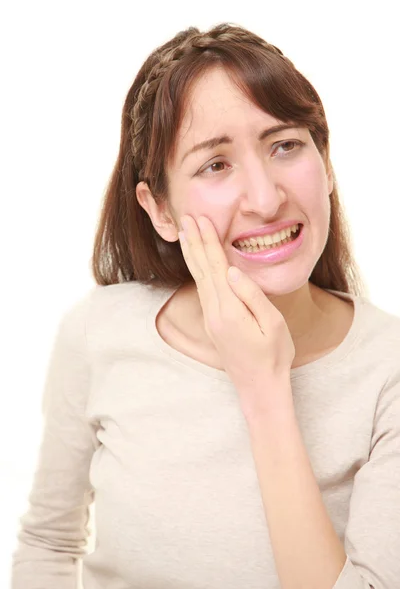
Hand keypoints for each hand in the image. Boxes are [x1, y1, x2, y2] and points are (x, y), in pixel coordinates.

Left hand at [178, 215, 294, 407]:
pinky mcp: (213, 324)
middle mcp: (214, 312)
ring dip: (192, 254)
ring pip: (198, 279)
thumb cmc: (273, 355)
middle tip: (187, 217)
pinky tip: (196, 262)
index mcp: (230, 310)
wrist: (259, 387)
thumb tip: (233, 271)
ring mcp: (211, 319)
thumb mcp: (273, 324)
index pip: (217, 267)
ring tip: (185, 234)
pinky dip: (197, 270)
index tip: (201, 220)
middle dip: (195, 242)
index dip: (209, 242)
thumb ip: (252, 295)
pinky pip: (202, 289)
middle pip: (202, 269)